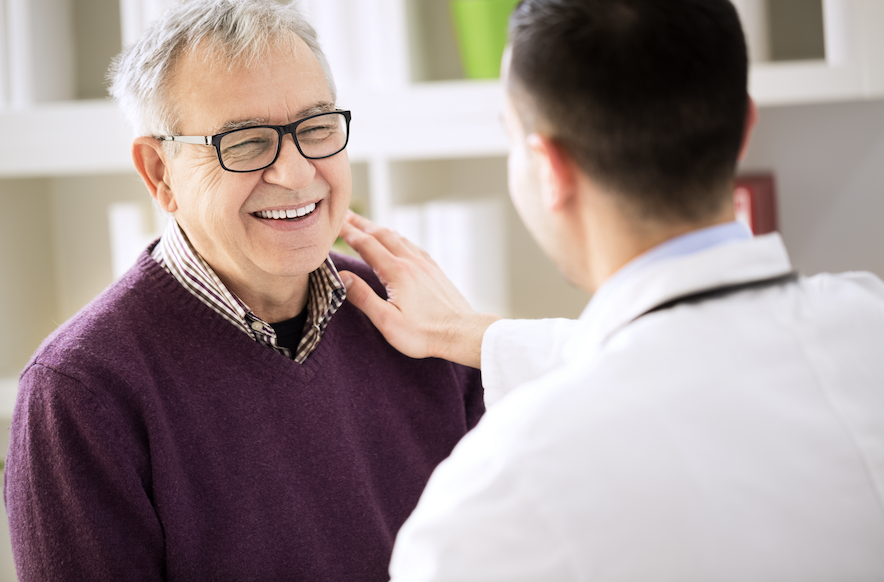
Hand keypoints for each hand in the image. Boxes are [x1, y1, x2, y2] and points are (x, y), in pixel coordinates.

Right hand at [338, 212, 500, 367]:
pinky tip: (397, 241)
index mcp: (397, 272)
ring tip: (366, 225)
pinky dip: (397, 238)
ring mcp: (425, 264)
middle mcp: (411, 261)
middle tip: (344, 215)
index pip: (366, 244)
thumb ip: (363, 297)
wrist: (462, 332)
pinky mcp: (434, 270)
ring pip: (398, 238)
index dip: (348, 232)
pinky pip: (412, 246)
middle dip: (361, 223)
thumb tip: (342, 276)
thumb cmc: (424, 333)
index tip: (334, 223)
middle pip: (381, 234)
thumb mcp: (387, 321)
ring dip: (379, 229)